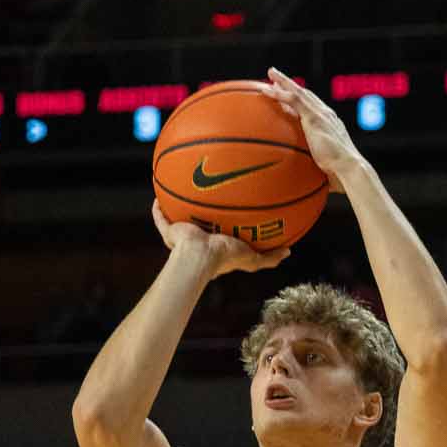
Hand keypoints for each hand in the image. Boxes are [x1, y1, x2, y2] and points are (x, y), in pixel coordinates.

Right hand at [148, 201, 288, 277]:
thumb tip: (288, 251)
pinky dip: (158, 209)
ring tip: (181, 188)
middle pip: (198, 223)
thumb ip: (269, 257)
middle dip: (200, 211)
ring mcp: (182, 236)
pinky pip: (160, 218)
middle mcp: (198, 240)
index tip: (229, 209)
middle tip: (206, 193)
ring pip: (178, 219)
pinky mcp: (169, 232)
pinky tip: (159, 194)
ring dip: (178, 206)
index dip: (223, 222)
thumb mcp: (253, 258)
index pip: (219, 232)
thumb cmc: (225, 258)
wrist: (200, 257)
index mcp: (215, 246)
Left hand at [260, 68, 366, 191]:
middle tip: (277, 77)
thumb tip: (308, 188)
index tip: (291, 96)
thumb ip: (318, 172)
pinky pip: (293, 100)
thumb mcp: (326, 171)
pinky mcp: (314, 117)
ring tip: (270, 74)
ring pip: (299, 92)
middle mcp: (327, 115)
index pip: (314, 108)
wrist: (349, 169)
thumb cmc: (341, 176)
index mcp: (330, 125)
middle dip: (292, 85)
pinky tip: (267, 90)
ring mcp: (321, 114)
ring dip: (284, 82)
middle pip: (306, 95)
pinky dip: (280, 94)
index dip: (302, 100)